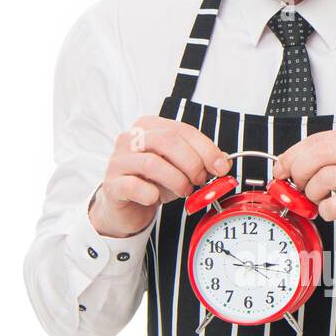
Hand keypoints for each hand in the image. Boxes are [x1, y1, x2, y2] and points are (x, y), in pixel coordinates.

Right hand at [90, 116, 230, 237]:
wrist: (127, 208)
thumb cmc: (152, 183)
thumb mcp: (180, 168)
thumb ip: (199, 161)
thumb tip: (223, 161)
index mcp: (149, 127)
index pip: (182, 130)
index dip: (206, 149)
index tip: (221, 167)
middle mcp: (131, 139)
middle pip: (168, 141)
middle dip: (192, 163)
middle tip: (200, 180)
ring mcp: (119, 161)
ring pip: (152, 163)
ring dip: (176, 180)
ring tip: (183, 190)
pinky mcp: (112, 184)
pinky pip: (133, 186)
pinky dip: (150, 194)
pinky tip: (155, 198)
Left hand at [272, 128, 335, 249]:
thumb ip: (329, 160)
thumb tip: (288, 164)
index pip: (318, 139)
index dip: (293, 154)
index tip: (282, 168)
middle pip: (318, 154)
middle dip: (299, 172)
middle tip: (299, 186)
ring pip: (324, 178)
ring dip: (312, 194)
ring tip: (319, 200)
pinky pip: (335, 204)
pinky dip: (325, 211)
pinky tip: (332, 212)